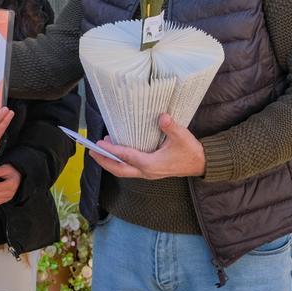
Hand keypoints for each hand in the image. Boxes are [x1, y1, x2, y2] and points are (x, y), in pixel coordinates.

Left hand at [91, 113, 205, 179]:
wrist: (201, 164)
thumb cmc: (191, 151)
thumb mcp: (182, 137)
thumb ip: (171, 127)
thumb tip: (162, 117)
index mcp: (151, 164)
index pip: (127, 157)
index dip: (112, 150)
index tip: (100, 144)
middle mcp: (146, 172)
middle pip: (119, 169)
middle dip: (104, 161)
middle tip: (91, 151)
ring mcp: (147, 173)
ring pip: (123, 171)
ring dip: (110, 162)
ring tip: (99, 151)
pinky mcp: (150, 171)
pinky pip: (129, 169)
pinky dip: (119, 162)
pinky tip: (116, 153)